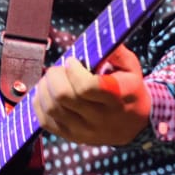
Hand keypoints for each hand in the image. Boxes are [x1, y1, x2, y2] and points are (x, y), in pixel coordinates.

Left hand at [33, 45, 150, 145]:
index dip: (73, 70)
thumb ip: (116, 51)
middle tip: (60, 68)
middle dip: (55, 75)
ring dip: (45, 87)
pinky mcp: (71, 137)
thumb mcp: (131, 68)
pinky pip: (45, 121)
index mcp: (116, 99)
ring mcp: (84, 131)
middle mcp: (99, 118)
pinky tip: (46, 92)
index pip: (87, 87)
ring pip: (52, 108)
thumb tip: (97, 37)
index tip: (73, 61)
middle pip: (64, 96)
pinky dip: (39, 103)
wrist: (135, 126)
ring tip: (52, 78)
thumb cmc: (129, 90)